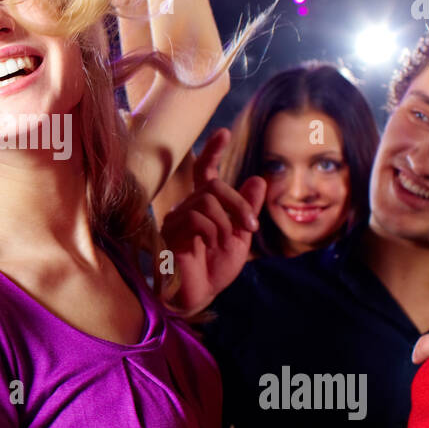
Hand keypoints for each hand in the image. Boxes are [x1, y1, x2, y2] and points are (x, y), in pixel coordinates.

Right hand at [160, 128, 265, 315]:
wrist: (200, 295)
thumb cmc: (216, 268)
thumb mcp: (240, 237)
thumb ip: (247, 210)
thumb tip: (258, 179)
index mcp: (203, 206)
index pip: (205, 173)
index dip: (212, 152)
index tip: (223, 132)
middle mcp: (186, 208)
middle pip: (213, 187)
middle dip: (237, 204)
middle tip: (250, 228)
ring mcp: (176, 219)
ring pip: (206, 202)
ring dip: (225, 224)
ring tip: (224, 244)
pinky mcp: (170, 233)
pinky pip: (196, 219)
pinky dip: (210, 232)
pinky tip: (207, 247)